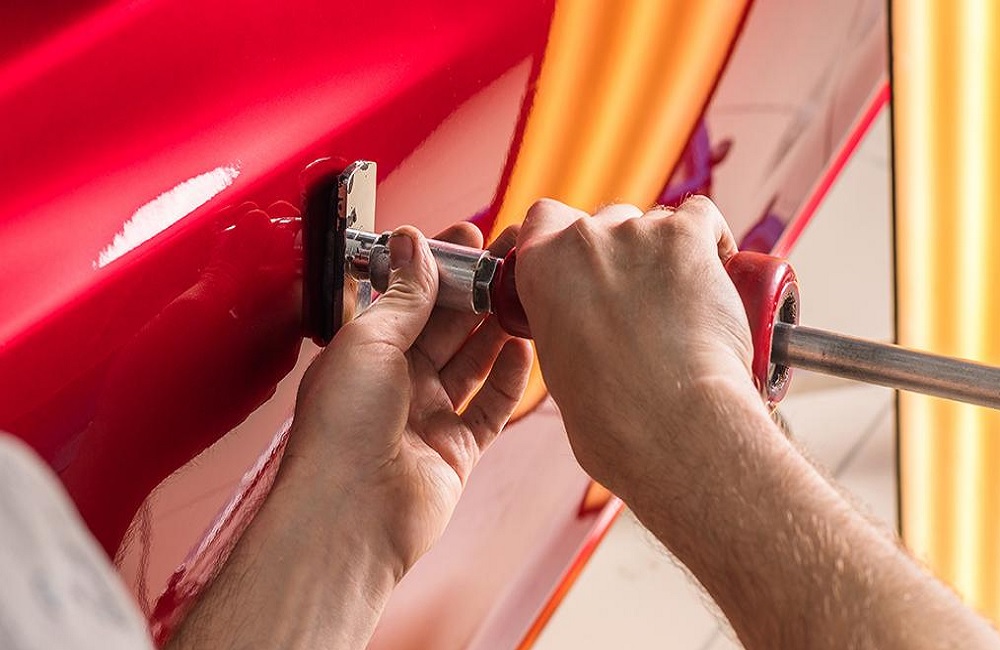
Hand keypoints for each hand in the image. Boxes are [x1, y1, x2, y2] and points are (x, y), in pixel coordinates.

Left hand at [285, 223, 532, 578]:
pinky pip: (489, 407)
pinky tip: (524, 350)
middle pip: (445, 326)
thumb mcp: (370, 341)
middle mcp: (395, 382)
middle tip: (510, 257)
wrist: (350, 513)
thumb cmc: (341, 428)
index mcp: (364, 352)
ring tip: (525, 294)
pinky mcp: (456, 450)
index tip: (469, 237)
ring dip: (497, 328)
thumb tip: (414, 242)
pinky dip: (508, 379)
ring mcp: (427, 416)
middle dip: (476, 290)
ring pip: (471, 362)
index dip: (439, 266)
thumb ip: (404, 295)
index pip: (408, 297)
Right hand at [514, 197, 760, 504]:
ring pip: (655, 222)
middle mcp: (582, 240)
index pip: (545, 219)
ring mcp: (636, 234)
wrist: (668, 424)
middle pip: (606, 221)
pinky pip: (702, 217)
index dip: (568, 236)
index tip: (587, 264)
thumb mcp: (558, 364)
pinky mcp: (688, 237)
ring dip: (669, 251)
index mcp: (539, 268)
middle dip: (624, 253)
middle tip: (645, 299)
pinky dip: (712, 240)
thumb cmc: (613, 417)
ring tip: (687, 303)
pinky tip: (719, 274)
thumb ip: (563, 323)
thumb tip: (585, 325)